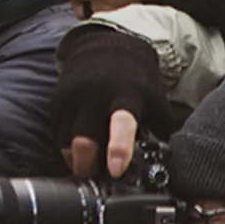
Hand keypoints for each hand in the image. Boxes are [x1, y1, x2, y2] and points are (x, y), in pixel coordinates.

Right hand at [51, 24, 168, 178]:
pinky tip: (76, 152)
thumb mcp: (155, 100)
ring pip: (65, 140)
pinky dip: (65, 147)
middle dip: (87, 166)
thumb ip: (159, 130)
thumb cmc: (136, 79)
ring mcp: (73, 99)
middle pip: (83, 140)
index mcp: (126, 97)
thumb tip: (168, 162)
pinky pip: (56, 132)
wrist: (107, 46)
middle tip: (94, 178)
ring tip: (86, 168)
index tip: (116, 171)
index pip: (121, 125)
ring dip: (74, 160)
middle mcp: (95, 98)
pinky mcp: (58, 101)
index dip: (118, 149)